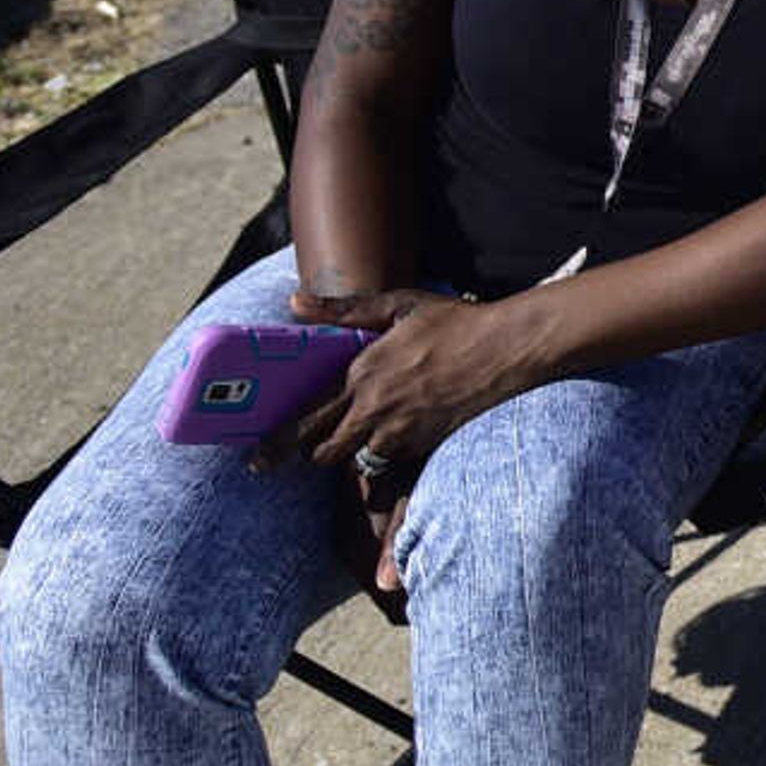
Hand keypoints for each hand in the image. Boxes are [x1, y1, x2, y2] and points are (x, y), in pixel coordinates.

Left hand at [272, 288, 553, 580]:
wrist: (508, 348)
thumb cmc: (455, 322)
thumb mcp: (398, 305)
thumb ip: (342, 310)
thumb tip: (293, 303)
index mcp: (363, 373)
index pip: (308, 417)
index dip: (279, 442)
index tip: (257, 459)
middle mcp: (377, 408)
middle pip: (326, 450)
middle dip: (305, 456)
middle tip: (284, 462)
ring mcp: (404, 429)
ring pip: (359, 458)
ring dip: (352, 452)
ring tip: (350, 440)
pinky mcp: (428, 442)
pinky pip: (393, 458)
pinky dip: (386, 453)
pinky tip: (391, 436)